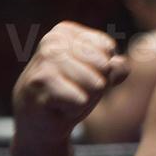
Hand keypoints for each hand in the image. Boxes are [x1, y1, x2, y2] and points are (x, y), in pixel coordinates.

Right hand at [12, 22, 130, 147]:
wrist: (37, 123)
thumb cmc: (70, 94)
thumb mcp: (98, 76)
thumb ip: (116, 67)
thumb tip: (119, 65)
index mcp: (65, 32)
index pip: (107, 48)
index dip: (102, 71)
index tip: (79, 77)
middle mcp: (53, 40)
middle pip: (104, 66)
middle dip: (96, 86)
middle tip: (72, 91)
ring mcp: (45, 60)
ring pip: (96, 84)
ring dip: (85, 100)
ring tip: (65, 100)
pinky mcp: (41, 82)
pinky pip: (81, 100)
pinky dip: (74, 110)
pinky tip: (58, 108)